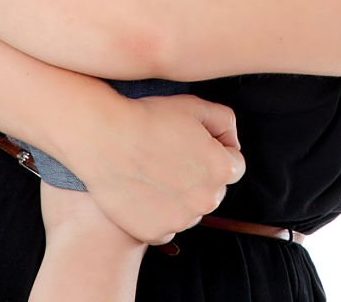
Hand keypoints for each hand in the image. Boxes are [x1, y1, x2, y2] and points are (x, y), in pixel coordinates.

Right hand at [60, 93, 244, 243]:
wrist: (105, 137)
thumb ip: (225, 122)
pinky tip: (144, 190)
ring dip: (180, 196)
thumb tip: (230, 142)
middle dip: (200, 174)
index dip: (216, 150)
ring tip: (155, 171)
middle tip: (171, 155)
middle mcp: (206, 200)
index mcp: (222, 169)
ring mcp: (180, 220)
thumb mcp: (197, 106)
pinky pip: (166, 226)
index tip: (194, 143)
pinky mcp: (154, 233)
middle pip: (212, 189)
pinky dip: (158, 213)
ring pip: (189, 209)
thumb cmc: (150, 117)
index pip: (235, 164)